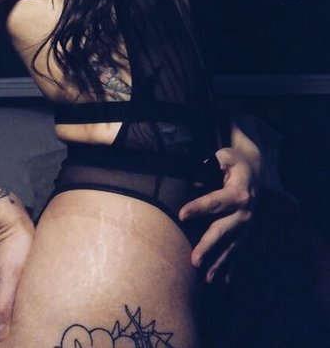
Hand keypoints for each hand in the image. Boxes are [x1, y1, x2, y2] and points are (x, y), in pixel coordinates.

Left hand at [179, 146, 256, 283]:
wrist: (255, 170)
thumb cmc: (233, 162)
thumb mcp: (224, 156)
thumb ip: (211, 163)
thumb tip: (195, 178)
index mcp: (238, 192)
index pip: (215, 201)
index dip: (198, 207)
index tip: (181, 215)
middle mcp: (245, 212)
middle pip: (223, 230)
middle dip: (208, 246)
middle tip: (194, 260)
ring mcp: (246, 225)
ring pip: (231, 246)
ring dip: (219, 263)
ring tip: (206, 278)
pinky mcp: (246, 232)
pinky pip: (238, 251)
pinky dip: (232, 266)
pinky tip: (224, 281)